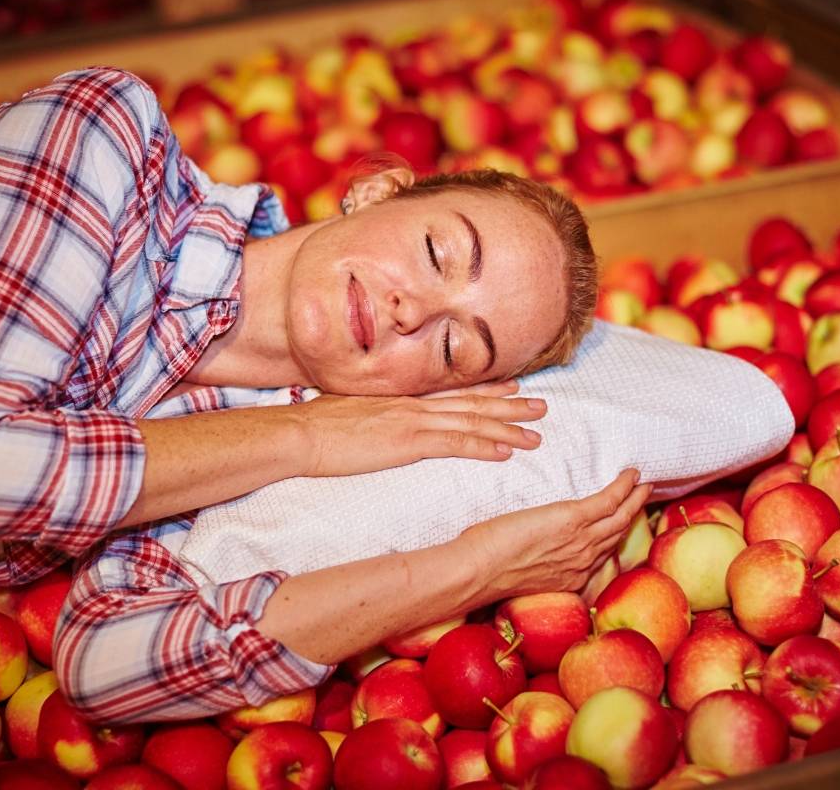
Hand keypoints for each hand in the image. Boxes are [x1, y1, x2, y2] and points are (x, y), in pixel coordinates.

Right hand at [292, 380, 546, 477]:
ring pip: (472, 422)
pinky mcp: (408, 442)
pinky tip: (506, 452)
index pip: (452, 390)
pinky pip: (455, 444)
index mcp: (401, 396)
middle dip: (510, 405)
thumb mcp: (350, 410)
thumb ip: (374, 412)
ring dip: (508, 428)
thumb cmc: (315, 426)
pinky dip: (484, 446)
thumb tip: (379, 416)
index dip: (487, 388)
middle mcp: (414, 403)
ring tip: (536, 434)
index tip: (513, 386)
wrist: (298, 433)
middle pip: (472, 402)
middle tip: (541, 407)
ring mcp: (413, 421)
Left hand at [455, 469, 653, 600]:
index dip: (614, 536)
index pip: (601, 554)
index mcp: (570, 577)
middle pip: (617, 535)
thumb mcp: (518, 570)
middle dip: (632, 515)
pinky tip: (630, 474)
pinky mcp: (572, 520)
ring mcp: (581, 541)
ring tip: (643, 484)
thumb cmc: (486, 568)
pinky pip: (608, 501)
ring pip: (619, 518)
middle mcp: (582, 562)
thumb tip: (528, 543)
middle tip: (643, 496)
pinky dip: (623, 487)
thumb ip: (533, 560)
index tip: (621, 522)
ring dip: (635, 499)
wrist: (478, 571)